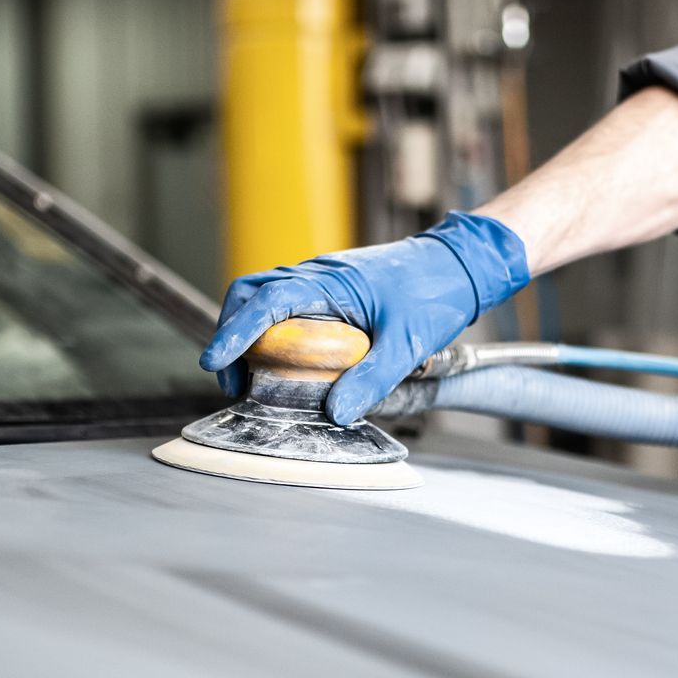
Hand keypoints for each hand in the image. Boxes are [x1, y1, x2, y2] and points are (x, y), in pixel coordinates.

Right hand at [200, 212, 528, 425]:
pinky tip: (286, 360)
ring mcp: (324, 279)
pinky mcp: (334, 289)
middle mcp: (319, 274)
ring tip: (251, 376)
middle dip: (231, 333)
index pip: (265, 301)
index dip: (234, 333)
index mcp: (330, 281)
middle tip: (231, 378)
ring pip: (266, 297)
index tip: (214, 362)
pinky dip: (274, 330)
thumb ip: (373, 379)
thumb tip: (336, 413)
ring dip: (250, 333)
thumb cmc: (437, 293)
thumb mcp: (408, 343)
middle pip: (251, 294)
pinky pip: (290, 304)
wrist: (463, 264)